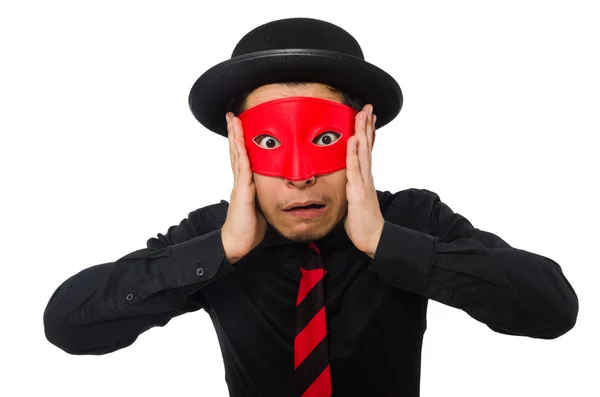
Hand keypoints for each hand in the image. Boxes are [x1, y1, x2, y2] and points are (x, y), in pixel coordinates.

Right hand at [221, 112, 266, 264]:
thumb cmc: (250, 226)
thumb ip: (265, 192)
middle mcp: (241, 180)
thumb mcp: (261, 204)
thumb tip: (276, 186)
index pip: (242, 156)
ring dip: (235, 137)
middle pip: (236, 151)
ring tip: (233, 120)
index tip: (239, 125)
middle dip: (234, 132)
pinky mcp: (243, 192)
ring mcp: (240, 185)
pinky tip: (239, 142)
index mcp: (245, 183)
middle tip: (232, 115)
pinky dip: (240, 154)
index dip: (240, 140)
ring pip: (237, 155)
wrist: (238, 241)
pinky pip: (242, 169)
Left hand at [344, 104, 384, 258]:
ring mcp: (363, 182)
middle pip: (367, 146)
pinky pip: (355, 169)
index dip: (367, 133)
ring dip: (362, 132)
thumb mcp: (354, 201)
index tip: (367, 117)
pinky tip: (353, 139)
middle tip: (367, 107)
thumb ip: (352, 189)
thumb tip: (347, 183)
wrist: (372, 238)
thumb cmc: (362, 222)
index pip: (366, 151)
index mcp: (364, 178)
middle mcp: (366, 176)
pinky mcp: (358, 191)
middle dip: (366, 126)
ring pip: (363, 152)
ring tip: (362, 114)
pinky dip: (353, 153)